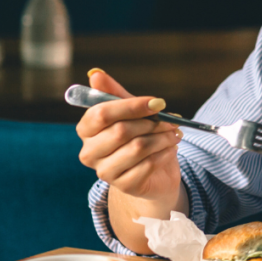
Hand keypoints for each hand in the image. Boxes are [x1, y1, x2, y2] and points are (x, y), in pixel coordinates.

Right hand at [76, 69, 182, 206]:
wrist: (154, 172)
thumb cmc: (139, 136)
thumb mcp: (131, 112)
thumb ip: (114, 94)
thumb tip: (96, 74)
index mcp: (87, 130)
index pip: (101, 113)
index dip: (131, 105)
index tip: (158, 102)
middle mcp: (89, 152)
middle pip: (121, 131)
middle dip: (152, 123)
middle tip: (171, 120)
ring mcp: (104, 172)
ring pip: (137, 147)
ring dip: (162, 137)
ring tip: (174, 133)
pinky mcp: (124, 186)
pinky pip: (148, 165)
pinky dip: (165, 153)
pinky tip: (171, 149)